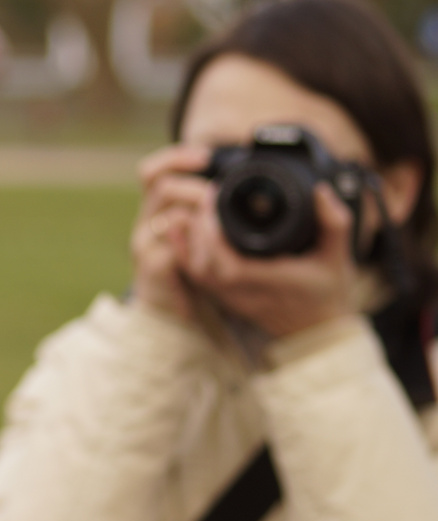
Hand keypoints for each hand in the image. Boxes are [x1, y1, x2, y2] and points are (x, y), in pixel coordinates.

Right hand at [130, 145, 210, 321]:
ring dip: (198, 215)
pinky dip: (193, 247)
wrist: (168, 309)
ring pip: (168, 217)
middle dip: (195, 187)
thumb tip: (242, 178)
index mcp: (155, 209)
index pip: (152, 171)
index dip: (175, 158)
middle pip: (161, 187)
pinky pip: (170, 251)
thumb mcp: (198, 231)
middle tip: (218, 196)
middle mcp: (145, 222)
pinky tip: (211, 248)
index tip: (206, 156)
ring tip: (219, 222)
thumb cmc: (189, 267)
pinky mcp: (151, 268)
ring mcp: (145, 246)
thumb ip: (208, 206)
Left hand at [176, 180, 357, 338]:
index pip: (228, 263)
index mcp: (269, 281)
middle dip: (199, 228)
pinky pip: (195, 277)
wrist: (318, 331)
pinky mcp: (223, 299)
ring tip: (200, 210)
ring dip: (191, 240)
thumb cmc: (328, 291)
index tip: (215, 200)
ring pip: (195, 270)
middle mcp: (244, 293)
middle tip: (206, 198)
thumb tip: (320, 189)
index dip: (213, 233)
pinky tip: (181, 230)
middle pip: (203, 263)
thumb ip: (334, 222)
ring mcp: (230, 298)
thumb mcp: (338, 255)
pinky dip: (184, 253)